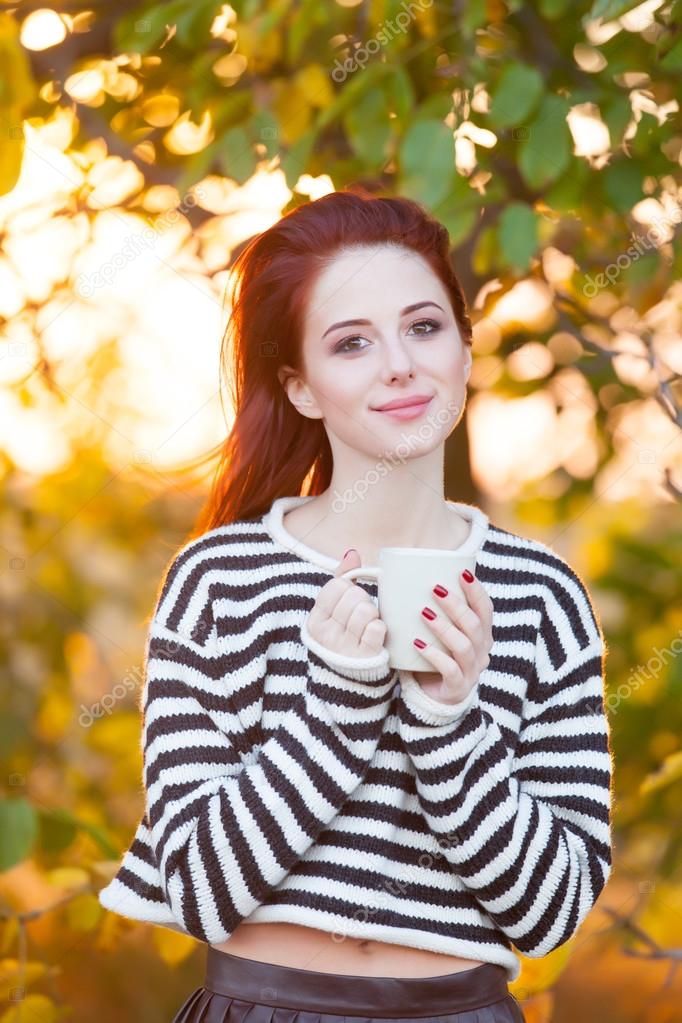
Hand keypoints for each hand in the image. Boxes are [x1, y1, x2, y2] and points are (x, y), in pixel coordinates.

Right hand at [305, 548, 387, 659]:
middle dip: (362, 600)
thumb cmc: (341, 638)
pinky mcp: (365, 657)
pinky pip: (377, 627)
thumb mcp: (331, 612)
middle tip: (360, 614)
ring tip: (367, 624)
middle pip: (354, 595)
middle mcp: (326, 635)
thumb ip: (341, 579)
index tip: (348, 601)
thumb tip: (352, 553)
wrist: (346, 683)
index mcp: (315, 621)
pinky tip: (374, 635)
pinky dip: (380, 628)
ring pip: (366, 609)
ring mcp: (344, 647)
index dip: (348, 589)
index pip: (336, 585)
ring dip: (372, 614)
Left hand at [411, 571, 492, 704]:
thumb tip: (406, 579)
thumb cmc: (434, 657)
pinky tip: (417, 644)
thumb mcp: (439, 634)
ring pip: (463, 646)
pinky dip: (434, 655)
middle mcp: (481, 652)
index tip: (462, 573)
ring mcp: (472, 671)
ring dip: (444, 627)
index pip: (485, 610)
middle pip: (474, 625)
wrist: (433, 698)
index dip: (477, 591)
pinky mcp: (458, 687)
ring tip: (424, 613)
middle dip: (456, 605)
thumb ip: (434, 611)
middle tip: (436, 589)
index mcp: (481, 635)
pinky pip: (449, 669)